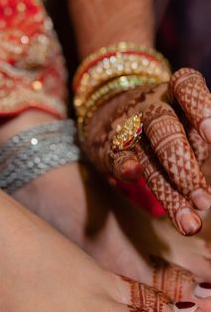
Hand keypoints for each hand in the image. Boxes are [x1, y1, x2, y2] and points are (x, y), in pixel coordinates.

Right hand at [84, 68, 210, 235]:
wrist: (109, 113)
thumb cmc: (167, 124)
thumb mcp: (189, 120)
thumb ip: (204, 142)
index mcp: (176, 94)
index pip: (187, 88)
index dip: (202, 108)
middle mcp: (152, 107)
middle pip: (167, 131)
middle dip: (186, 169)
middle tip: (204, 202)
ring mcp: (129, 127)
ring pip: (148, 157)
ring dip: (168, 191)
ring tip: (189, 223)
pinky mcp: (111, 148)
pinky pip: (118, 158)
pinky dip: (125, 165)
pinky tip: (133, 175)